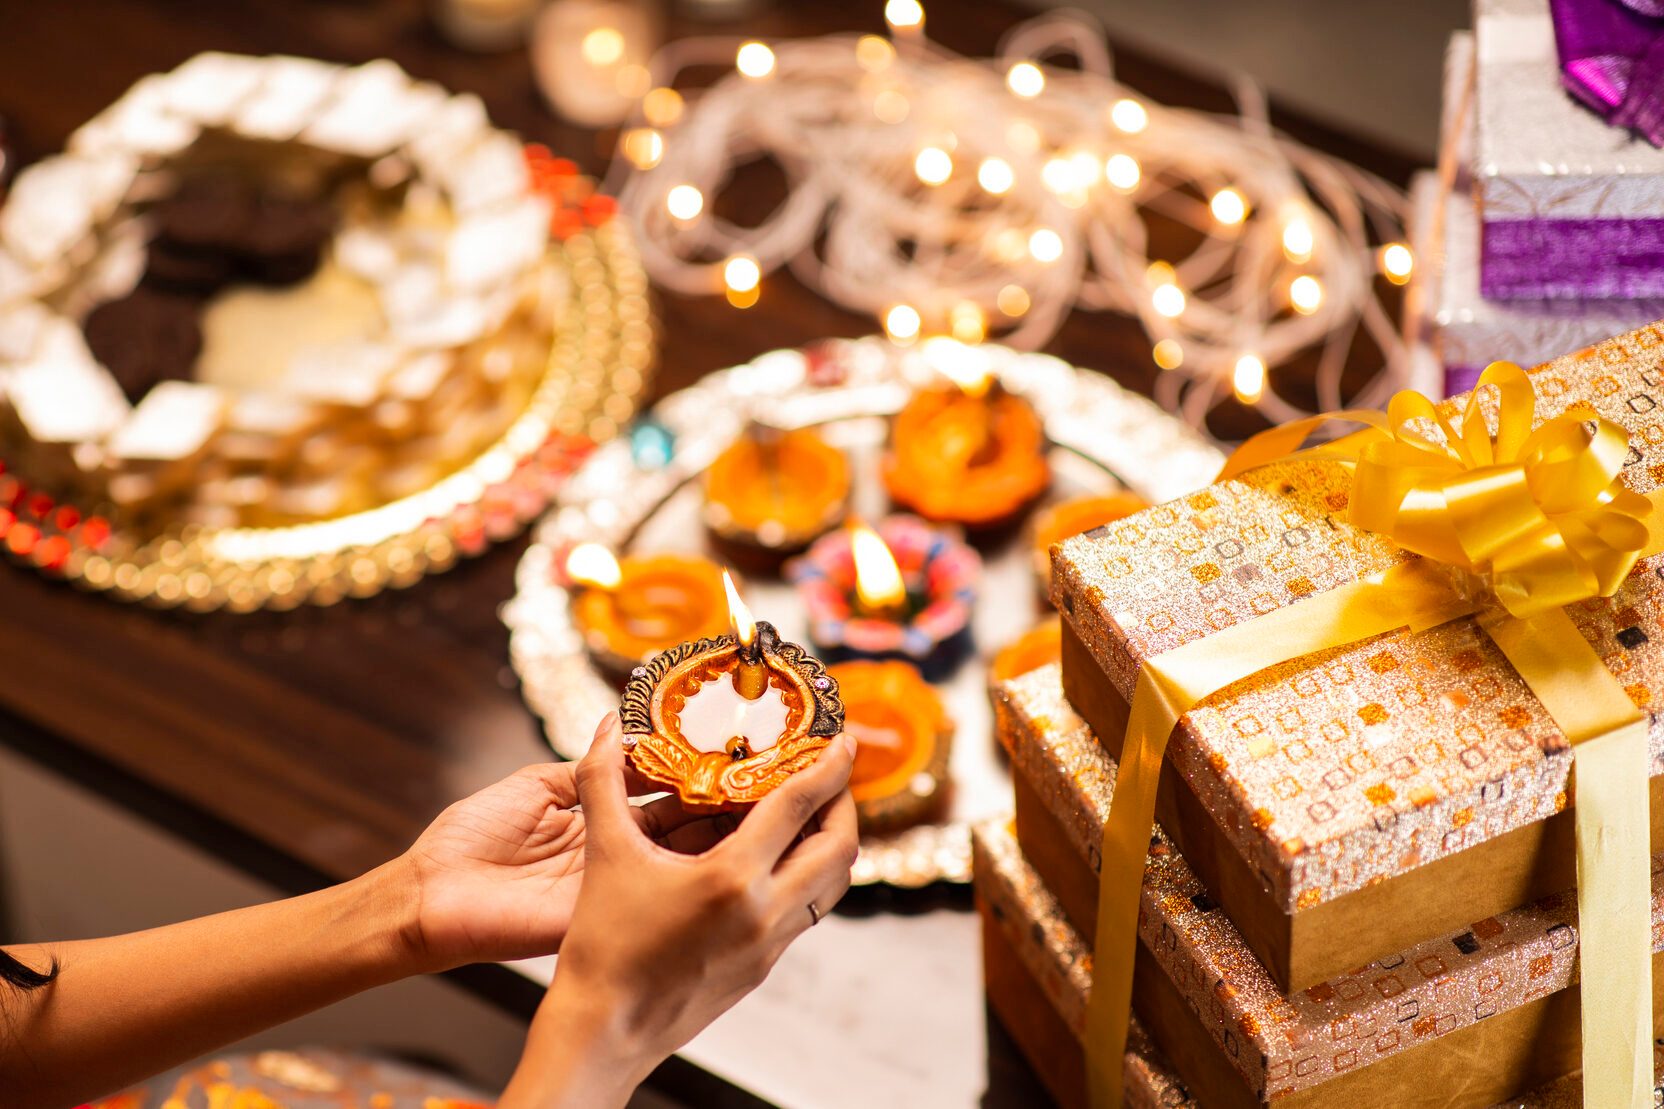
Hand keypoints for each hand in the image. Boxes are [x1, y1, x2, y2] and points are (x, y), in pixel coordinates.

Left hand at [393, 751, 734, 971]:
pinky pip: (649, 893)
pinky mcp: (600, 915)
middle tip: (761, 781)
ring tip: (757, 807)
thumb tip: (624, 730)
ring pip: (676, 862)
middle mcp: (615, 856)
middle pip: (681, 830)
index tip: (731, 756)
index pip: (662, 797)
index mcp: (600, 823)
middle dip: (719, 806)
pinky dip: (685, 874)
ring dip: (715, 838)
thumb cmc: (470, 839)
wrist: (429, 892)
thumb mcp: (538, 785)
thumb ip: (592, 768)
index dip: (694, 778)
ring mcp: (611, 888)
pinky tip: (720, 850)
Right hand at [501, 713, 857, 1108]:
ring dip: (831, 842)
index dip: (827, 767)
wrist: (604, 1032)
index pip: (799, 807)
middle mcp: (765, 913)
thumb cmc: (603, 949)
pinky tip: (777, 859)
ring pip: (831, 884)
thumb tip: (605, 727)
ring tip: (809, 812)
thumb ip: (603, 782)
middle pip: (838, 847)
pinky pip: (807, 910)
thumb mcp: (605, 855)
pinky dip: (808, 875)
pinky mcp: (765, 966)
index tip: (842, 741)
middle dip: (843, 803)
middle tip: (829, 774)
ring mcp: (770, 944)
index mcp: (732, 880)